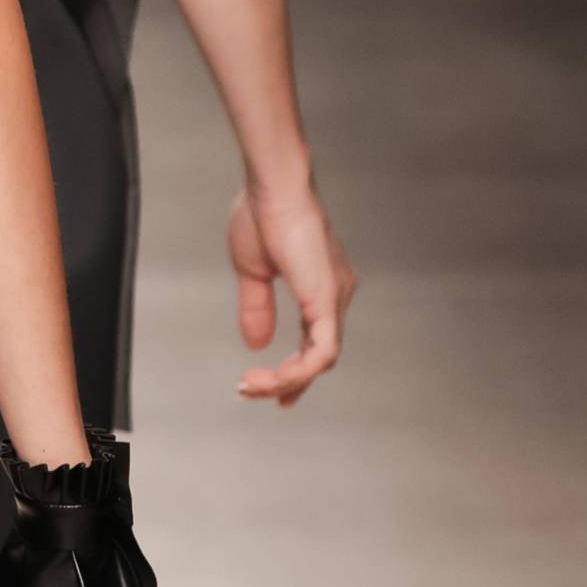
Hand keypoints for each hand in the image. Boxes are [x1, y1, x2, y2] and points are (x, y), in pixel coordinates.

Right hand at [230, 179, 354, 405]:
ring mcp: (336, 300)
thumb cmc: (262, 214)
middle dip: (290, 382)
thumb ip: (256, 308)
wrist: (273, 189)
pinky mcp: (328, 302)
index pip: (314, 339)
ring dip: (285, 379)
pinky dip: (297, 371)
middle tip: (260, 397)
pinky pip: (321, 352)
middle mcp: (336, 296)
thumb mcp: (253, 271)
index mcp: (321, 286)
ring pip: (320, 360)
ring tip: (250, 386)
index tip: (270, 387)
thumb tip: (257, 342)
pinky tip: (273, 378)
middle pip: (320, 356)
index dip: (294, 367)